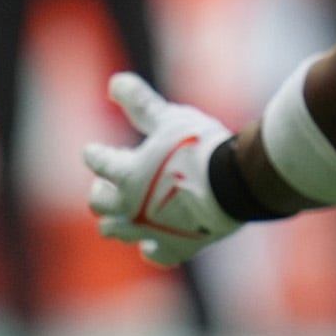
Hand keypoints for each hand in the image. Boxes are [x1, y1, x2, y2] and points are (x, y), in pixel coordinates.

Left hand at [82, 71, 241, 267]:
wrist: (239, 183)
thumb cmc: (202, 146)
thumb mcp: (169, 118)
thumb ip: (140, 102)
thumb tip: (113, 81)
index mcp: (124, 174)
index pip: (97, 161)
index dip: (96, 153)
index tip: (96, 150)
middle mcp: (129, 206)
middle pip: (99, 203)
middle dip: (102, 191)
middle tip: (110, 184)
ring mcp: (151, 230)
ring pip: (116, 231)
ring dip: (117, 221)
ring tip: (125, 212)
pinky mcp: (177, 246)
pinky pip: (156, 254)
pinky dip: (153, 248)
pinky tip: (153, 244)